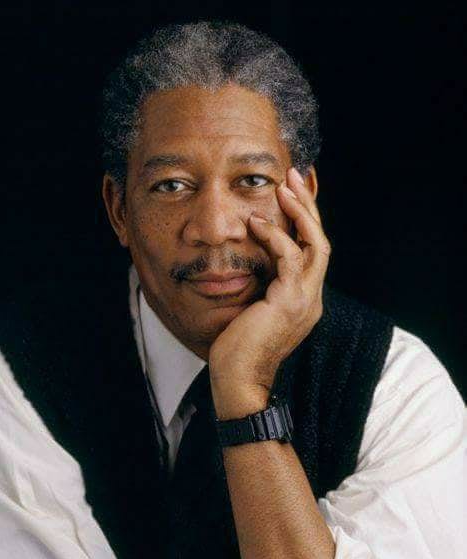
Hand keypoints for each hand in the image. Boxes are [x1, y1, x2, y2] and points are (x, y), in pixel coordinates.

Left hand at [209, 167, 330, 417]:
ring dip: (300, 212)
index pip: (312, 251)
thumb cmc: (236, 350)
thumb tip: (246, 259)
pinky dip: (276, 237)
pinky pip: (289, 258)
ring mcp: (305, 300)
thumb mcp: (251, 308)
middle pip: (321, 241)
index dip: (305, 220)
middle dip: (309, 206)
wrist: (237, 382)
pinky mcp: (290, 302)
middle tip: (293, 176)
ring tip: (282, 187)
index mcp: (304, 300)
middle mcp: (311, 298)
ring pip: (316, 244)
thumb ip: (259, 284)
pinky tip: (256, 223)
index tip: (291, 193)